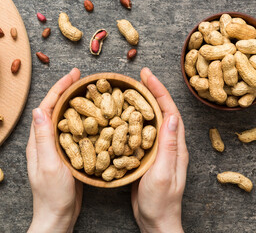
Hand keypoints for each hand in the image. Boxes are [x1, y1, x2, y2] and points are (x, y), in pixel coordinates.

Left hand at [27, 68, 82, 232]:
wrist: (58, 216)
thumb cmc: (52, 195)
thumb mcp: (48, 165)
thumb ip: (43, 138)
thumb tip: (38, 109)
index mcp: (38, 140)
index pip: (47, 107)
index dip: (59, 89)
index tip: (73, 75)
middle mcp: (45, 140)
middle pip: (55, 109)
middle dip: (67, 91)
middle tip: (81, 78)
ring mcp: (56, 147)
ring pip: (65, 118)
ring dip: (74, 103)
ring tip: (87, 92)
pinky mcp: (66, 155)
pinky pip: (73, 132)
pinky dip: (81, 120)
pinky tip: (92, 117)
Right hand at [131, 68, 188, 232]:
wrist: (155, 221)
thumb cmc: (160, 201)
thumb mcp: (163, 173)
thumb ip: (168, 146)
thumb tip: (171, 115)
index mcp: (175, 146)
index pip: (169, 111)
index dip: (159, 91)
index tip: (146, 75)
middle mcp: (167, 144)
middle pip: (159, 112)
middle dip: (150, 92)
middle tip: (138, 77)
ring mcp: (156, 150)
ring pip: (148, 121)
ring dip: (139, 104)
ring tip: (127, 91)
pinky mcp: (145, 157)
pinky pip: (138, 134)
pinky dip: (130, 121)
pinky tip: (119, 117)